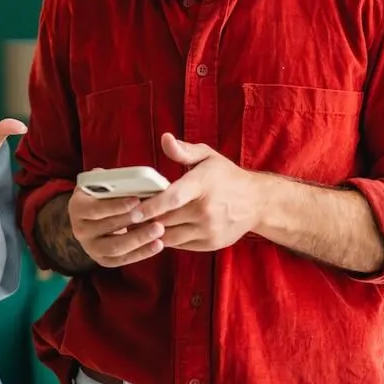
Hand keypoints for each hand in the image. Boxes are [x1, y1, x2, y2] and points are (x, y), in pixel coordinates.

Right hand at [67, 178, 165, 267]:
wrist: (91, 219)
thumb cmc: (101, 196)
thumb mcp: (99, 184)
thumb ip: (111, 181)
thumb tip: (131, 178)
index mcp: (77, 207)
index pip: (95, 209)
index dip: (116, 205)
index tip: (137, 200)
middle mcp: (80, 230)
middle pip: (107, 228)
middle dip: (132, 222)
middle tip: (154, 216)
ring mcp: (90, 247)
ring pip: (115, 248)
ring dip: (139, 239)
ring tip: (159, 230)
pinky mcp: (103, 260)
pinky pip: (123, 260)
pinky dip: (141, 253)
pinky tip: (158, 244)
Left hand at [133, 133, 267, 251]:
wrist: (258, 202)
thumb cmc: (227, 176)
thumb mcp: (208, 156)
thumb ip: (183, 150)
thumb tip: (164, 139)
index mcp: (203, 185)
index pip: (172, 198)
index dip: (150, 206)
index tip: (132, 210)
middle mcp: (206, 210)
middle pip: (166, 220)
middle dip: (144, 220)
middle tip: (124, 217)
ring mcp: (209, 230)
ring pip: (170, 236)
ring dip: (152, 232)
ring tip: (136, 226)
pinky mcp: (210, 244)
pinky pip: (180, 245)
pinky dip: (167, 239)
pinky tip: (157, 232)